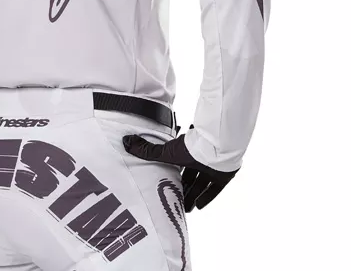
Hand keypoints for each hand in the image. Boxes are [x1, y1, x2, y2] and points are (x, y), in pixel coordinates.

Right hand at [122, 132, 237, 211]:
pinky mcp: (224, 175)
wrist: (217, 147)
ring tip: (185, 209)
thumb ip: (147, 151)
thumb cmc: (191, 147)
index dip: (174, 177)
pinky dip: (207, 197)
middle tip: (175, 203)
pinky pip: (215, 189)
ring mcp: (213, 167)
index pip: (179, 166)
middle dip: (183, 189)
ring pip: (201, 184)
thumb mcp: (167, 153)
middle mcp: (200, 159)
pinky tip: (200, 207)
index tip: (167, 188)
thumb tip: (126, 141)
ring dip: (193, 196)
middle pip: (191, 177)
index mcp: (187, 152)